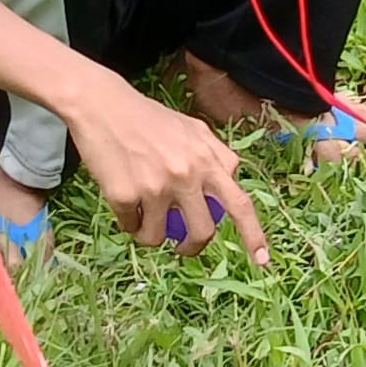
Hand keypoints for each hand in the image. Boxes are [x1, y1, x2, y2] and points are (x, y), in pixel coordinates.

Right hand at [63, 72, 271, 260]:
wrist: (103, 106)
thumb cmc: (149, 118)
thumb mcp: (194, 129)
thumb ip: (216, 155)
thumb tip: (231, 179)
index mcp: (208, 161)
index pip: (240, 204)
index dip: (253, 235)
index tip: (262, 261)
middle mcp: (187, 176)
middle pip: (202, 232)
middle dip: (192, 247)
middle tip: (182, 246)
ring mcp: (156, 187)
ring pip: (159, 237)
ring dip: (151, 235)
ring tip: (143, 217)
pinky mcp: (125, 195)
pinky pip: (131, 227)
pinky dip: (128, 222)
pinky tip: (124, 201)